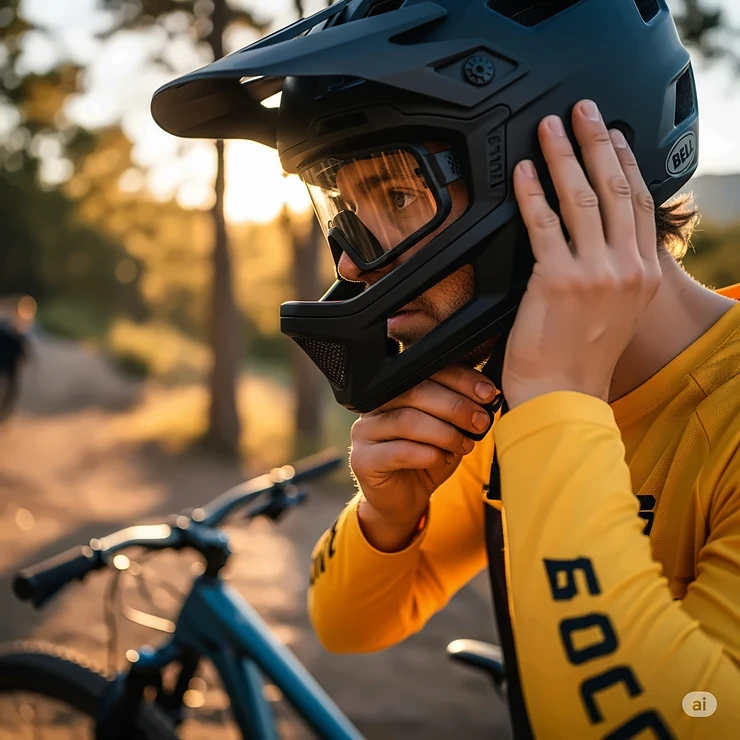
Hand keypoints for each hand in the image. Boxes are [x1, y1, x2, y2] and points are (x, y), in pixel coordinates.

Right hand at [350, 365, 494, 549]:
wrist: (404, 500)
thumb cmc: (426, 458)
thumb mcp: (449, 429)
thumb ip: (459, 409)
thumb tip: (486, 395)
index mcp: (395, 388)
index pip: (425, 370)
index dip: (459, 378)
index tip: (486, 392)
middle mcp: (374, 405)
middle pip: (415, 392)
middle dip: (455, 406)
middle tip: (480, 421)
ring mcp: (364, 432)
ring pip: (408, 421)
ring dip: (445, 433)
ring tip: (465, 444)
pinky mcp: (363, 460)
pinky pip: (399, 452)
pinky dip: (429, 455)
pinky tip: (443, 460)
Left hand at [503, 99, 660, 408]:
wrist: (563, 396)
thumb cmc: (579, 360)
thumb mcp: (614, 313)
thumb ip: (612, 272)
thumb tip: (596, 239)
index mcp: (642, 274)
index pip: (639, 203)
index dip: (624, 162)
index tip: (611, 135)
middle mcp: (626, 268)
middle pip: (615, 188)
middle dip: (596, 142)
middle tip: (582, 111)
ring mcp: (595, 272)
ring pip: (582, 198)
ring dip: (564, 156)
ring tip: (550, 127)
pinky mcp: (558, 279)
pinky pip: (543, 224)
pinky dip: (532, 193)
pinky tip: (524, 171)